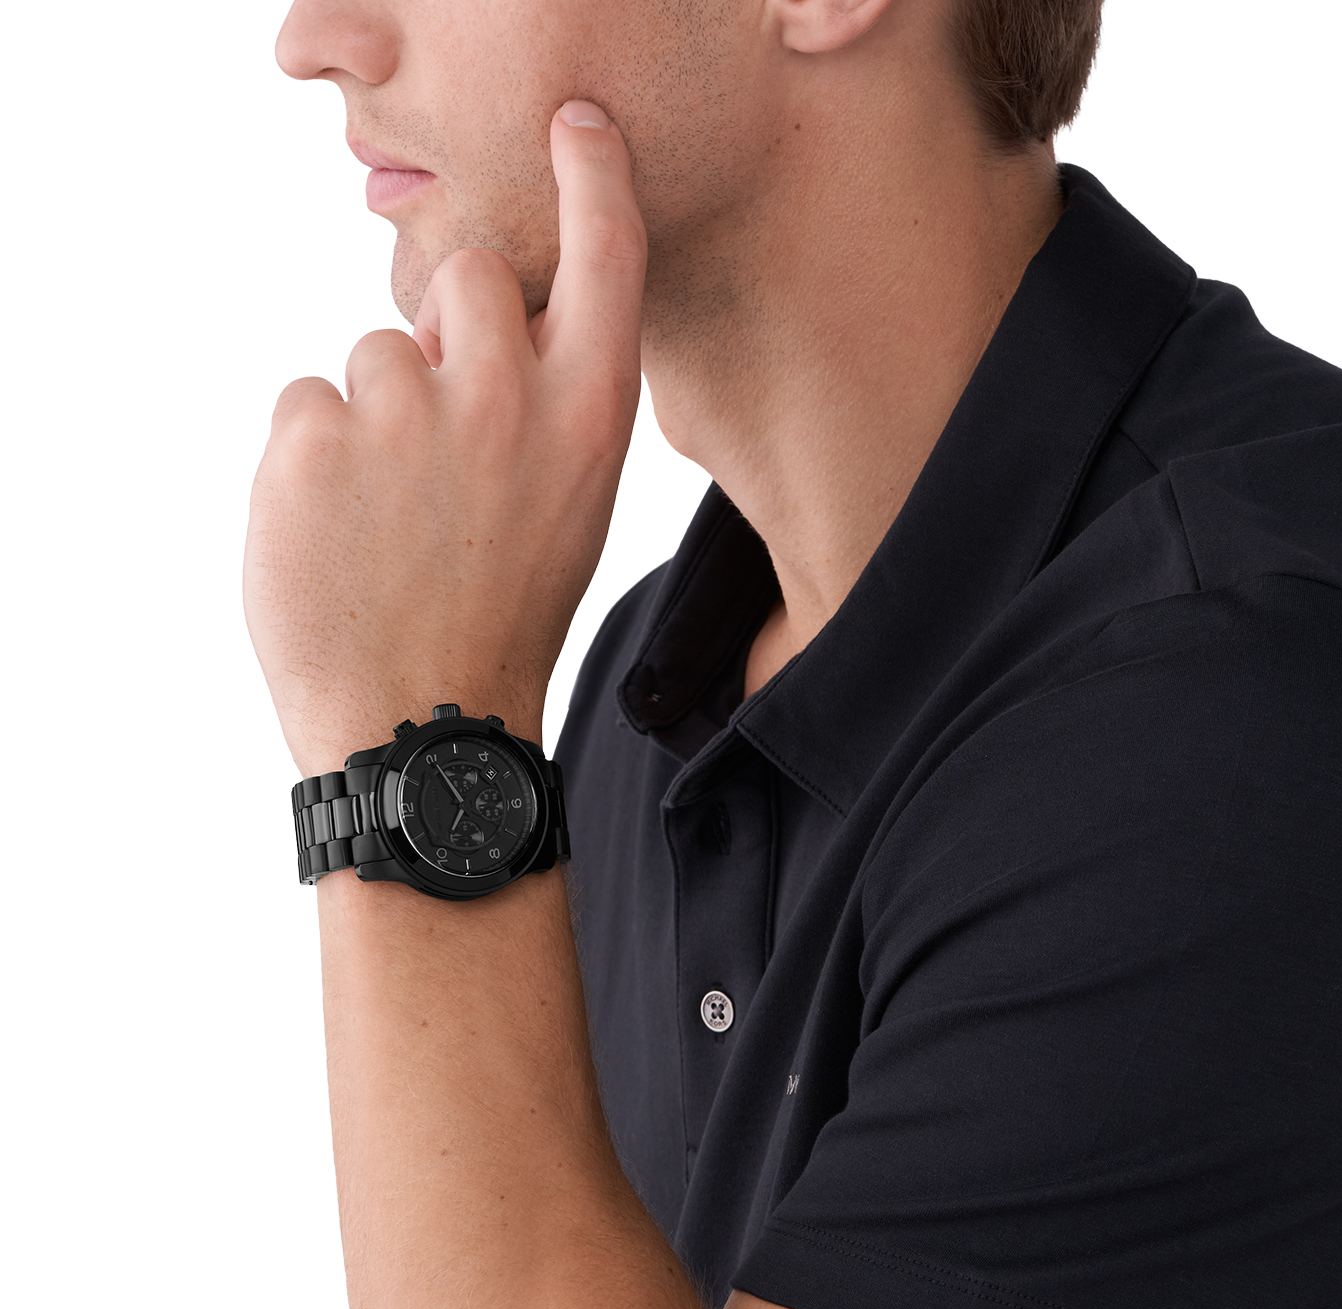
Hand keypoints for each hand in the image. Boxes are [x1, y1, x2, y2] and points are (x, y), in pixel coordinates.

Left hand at [244, 102, 645, 774]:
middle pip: (466, 275)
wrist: (424, 721)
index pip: (606, 257)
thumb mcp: (570, 505)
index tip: (575, 128)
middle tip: (442, 431)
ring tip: (393, 518)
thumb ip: (544, 406)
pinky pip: (308, 404)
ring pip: (375, 353)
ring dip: (377, 417)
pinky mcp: (312, 439)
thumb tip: (465, 332)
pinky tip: (344, 532)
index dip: (593, 179)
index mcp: (587, 417)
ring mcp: (405, 414)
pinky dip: (317, 460)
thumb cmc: (502, 615)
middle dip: (447, 328)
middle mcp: (506, 396)